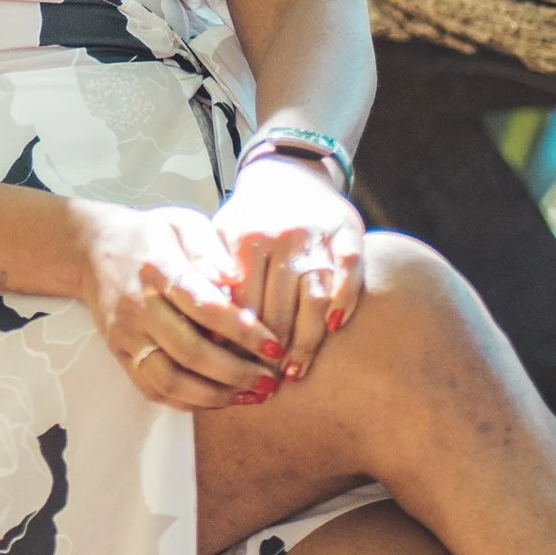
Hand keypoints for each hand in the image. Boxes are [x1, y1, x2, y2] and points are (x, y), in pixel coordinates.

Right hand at [75, 201, 284, 411]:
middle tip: (270, 382)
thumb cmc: (150, 235)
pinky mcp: (119, 354)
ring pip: (169, 379)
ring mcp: (126, 335)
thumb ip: (210, 248)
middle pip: (189, 351)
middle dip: (235, 372)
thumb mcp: (182, 223)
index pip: (203, 306)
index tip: (275, 346)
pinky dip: (187, 402)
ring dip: (214, 395)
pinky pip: (152, 389)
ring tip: (250, 396)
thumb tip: (235, 278)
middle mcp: (138, 306)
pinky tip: (219, 398)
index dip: (241, 330)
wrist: (92, 250)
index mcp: (158, 269)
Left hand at [214, 152, 365, 381]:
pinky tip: (335, 328)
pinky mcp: (348, 232)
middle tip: (267, 383)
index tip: (236, 368)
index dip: (239, 339)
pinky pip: (349, 270)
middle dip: (272, 349)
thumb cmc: (250, 216)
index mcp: (246, 238)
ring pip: (314, 296)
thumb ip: (214, 273)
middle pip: (279, 306)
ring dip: (306, 339)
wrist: (288, 171)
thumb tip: (205, 326)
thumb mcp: (222, 234)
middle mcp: (282, 236)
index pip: (243, 301)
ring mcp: (317, 234)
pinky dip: (345, 299)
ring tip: (295, 371)